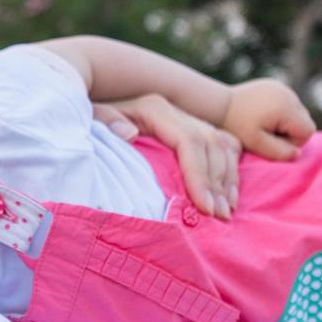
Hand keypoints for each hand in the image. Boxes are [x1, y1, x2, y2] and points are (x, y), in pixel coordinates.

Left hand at [93, 94, 241, 218]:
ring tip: (224, 212)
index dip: (199, 174)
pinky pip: (224, 146)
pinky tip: (228, 196)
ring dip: (226, 180)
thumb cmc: (91, 120)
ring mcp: (186, 118)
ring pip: (222, 145)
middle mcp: (175, 111)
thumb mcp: (92, 118)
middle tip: (217, 216)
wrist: (95, 105)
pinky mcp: (193, 127)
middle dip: (217, 183)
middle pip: (211, 144)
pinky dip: (230, 171)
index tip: (203, 206)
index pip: (189, 141)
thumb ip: (107, 123)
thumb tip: (129, 134)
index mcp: (154, 109)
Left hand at [222, 79, 316, 160]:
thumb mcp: (256, 143)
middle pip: (304, 121)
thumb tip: (297, 153)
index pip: (307, 130)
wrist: (219, 104)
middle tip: (265, 133)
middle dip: (289, 132)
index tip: (272, 140)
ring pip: (297, 113)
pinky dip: (279, 112)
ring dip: (284, 122)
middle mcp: (289, 94)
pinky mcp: (276, 86)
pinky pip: (288, 104)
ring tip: (262, 123)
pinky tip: (261, 113)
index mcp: (287, 107)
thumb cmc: (236, 125)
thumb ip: (279, 151)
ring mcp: (283, 88)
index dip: (293, 141)